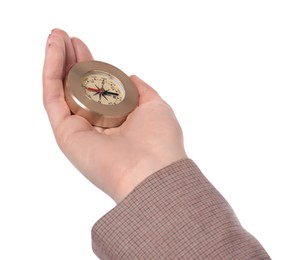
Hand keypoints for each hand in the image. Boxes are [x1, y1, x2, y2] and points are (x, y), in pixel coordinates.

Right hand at [43, 29, 186, 202]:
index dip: (89, 64)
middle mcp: (96, 123)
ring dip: (57, 61)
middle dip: (71, 60)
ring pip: (62, 90)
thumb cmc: (160, 141)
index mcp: (116, 118)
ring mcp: (79, 128)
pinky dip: (51, 72)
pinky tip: (54, 50)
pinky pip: (53, 97)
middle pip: (77, 87)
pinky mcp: (65, 133)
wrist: (151, 172)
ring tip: (56, 36)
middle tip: (65, 37)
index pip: (97, 87)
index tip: (82, 45)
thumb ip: (141, 91)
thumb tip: (130, 76)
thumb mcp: (156, 106)